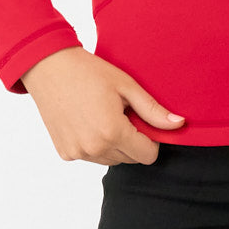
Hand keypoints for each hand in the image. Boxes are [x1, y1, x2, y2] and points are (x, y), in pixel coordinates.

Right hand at [20, 46, 185, 163]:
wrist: (48, 68)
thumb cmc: (89, 71)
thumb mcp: (126, 86)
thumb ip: (153, 110)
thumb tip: (179, 125)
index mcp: (112, 132)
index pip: (148, 155)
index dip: (151, 139)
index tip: (142, 120)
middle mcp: (94, 148)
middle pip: (130, 159)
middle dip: (132, 140)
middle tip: (121, 112)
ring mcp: (77, 153)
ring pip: (112, 160)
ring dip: (115, 144)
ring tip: (103, 115)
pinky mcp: (65, 153)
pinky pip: (92, 157)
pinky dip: (96, 144)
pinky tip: (88, 120)